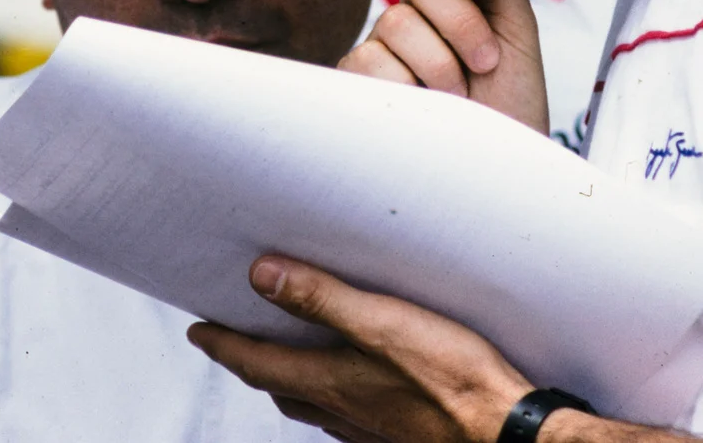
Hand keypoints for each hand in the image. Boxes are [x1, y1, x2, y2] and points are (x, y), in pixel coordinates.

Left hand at [187, 255, 533, 442]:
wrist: (504, 430)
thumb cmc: (452, 379)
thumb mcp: (381, 323)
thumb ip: (321, 299)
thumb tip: (262, 276)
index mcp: (329, 381)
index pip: (257, 363)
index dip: (223, 345)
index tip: (199, 331)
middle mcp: (342, 409)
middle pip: (279, 386)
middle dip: (252, 362)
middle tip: (235, 339)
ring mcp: (370, 426)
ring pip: (312, 403)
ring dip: (290, 379)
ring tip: (287, 355)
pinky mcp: (399, 431)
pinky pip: (347, 414)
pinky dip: (332, 395)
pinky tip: (353, 386)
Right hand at [344, 0, 549, 132]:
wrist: (499, 166)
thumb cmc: (512, 103)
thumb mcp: (518, 29)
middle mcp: (414, 11)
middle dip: (461, 23)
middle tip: (484, 62)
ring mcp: (383, 45)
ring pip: (396, 22)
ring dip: (440, 65)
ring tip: (458, 96)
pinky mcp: (358, 79)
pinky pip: (370, 60)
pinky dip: (406, 87)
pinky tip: (423, 106)